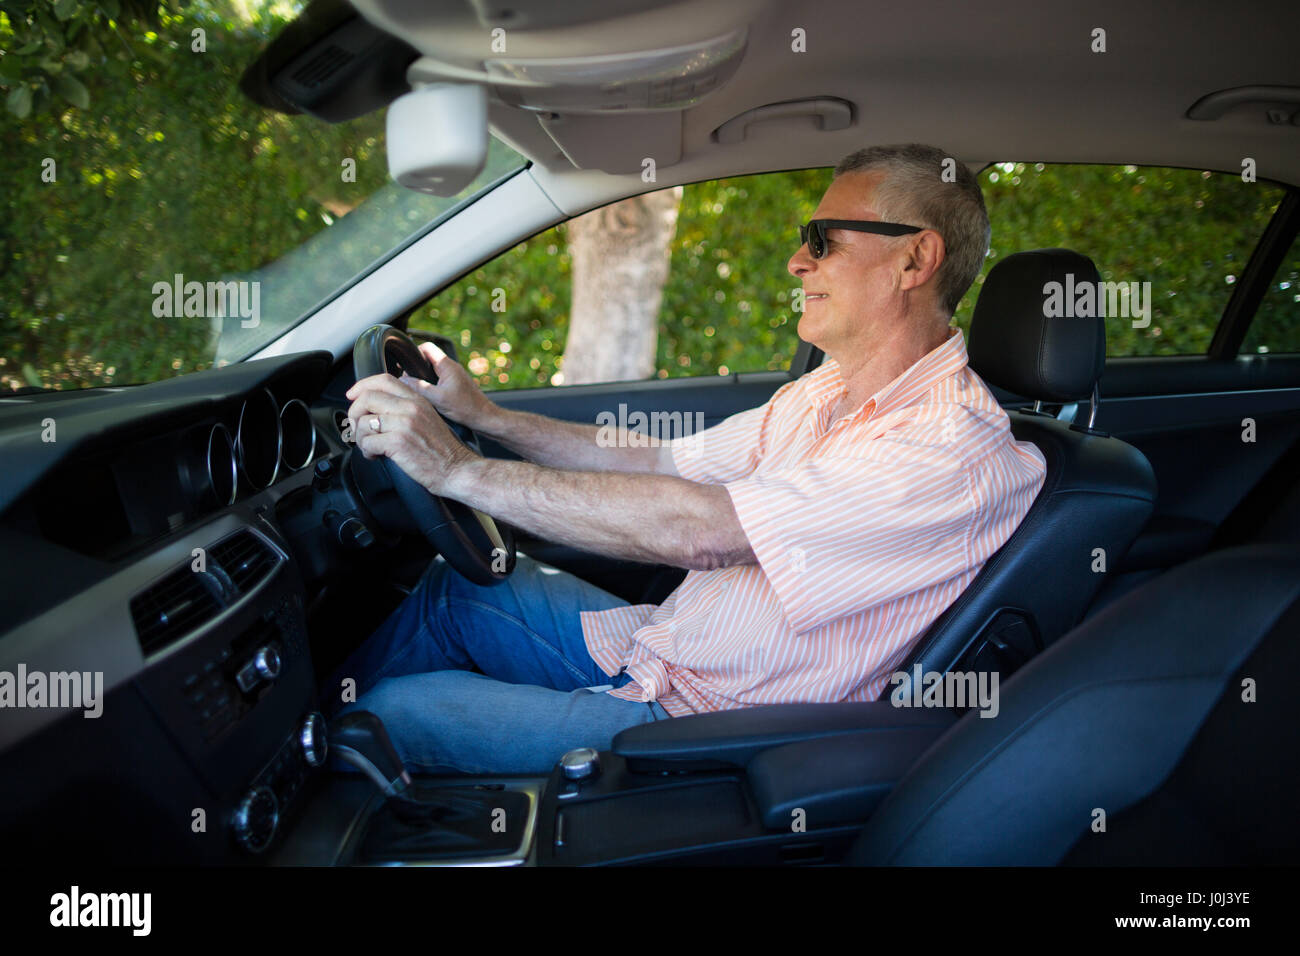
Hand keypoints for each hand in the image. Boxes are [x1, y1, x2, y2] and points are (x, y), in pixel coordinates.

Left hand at [344, 373, 477, 494]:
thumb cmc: (442, 450)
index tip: (352, 395)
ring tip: (372, 447)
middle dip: (354, 414)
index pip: (384, 379)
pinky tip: (377, 456)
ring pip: (363, 422)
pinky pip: (367, 442)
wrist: (457, 469)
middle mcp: (410, 408)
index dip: (362, 386)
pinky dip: (367, 451)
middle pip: (367, 398)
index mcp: (417, 400)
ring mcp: (404, 424)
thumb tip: (375, 408)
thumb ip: (406, 409)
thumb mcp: (427, 419)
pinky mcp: (398, 442)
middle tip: (358, 428)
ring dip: (361, 438)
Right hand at [397, 341, 494, 429]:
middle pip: (428, 358)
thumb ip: (418, 388)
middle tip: (409, 381)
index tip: (405, 365)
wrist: (484, 417)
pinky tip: (428, 397)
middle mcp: (451, 367)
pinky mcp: (455, 384)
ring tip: (417, 390)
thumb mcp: (437, 399)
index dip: (414, 353)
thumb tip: (402, 380)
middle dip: (416, 368)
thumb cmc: (466, 408)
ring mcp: (454, 375)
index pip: (427, 347)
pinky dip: (431, 384)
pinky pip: (438, 379)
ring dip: (423, 378)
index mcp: (447, 365)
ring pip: (432, 370)